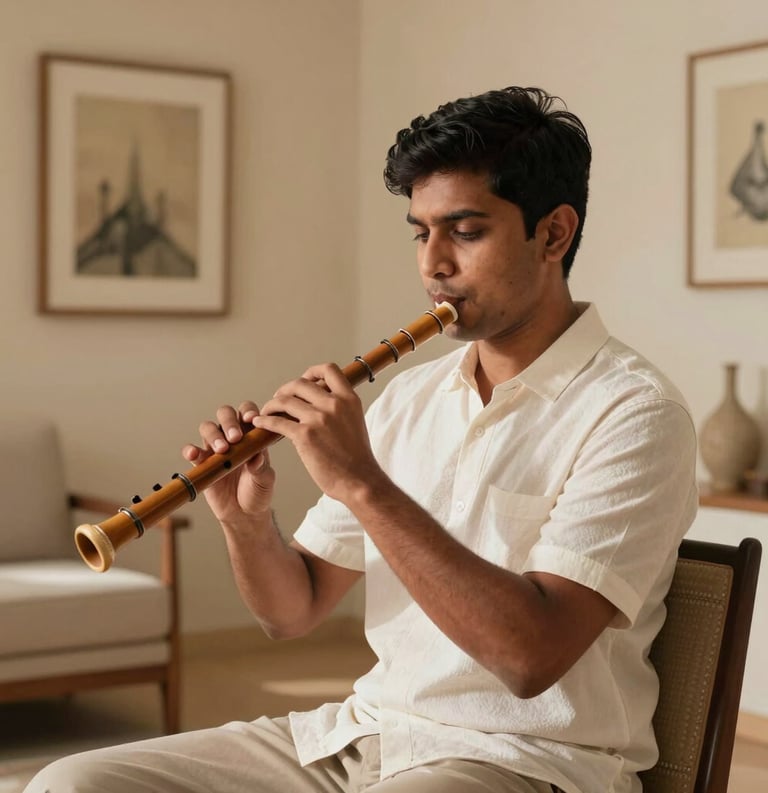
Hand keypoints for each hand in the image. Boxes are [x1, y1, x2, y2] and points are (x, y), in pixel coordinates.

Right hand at [182, 401, 275, 525]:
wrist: (244, 515)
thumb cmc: (258, 492)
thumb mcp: (265, 480)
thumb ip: (261, 468)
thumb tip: (257, 456)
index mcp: (251, 435)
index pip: (247, 412)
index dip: (248, 411)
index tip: (251, 419)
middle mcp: (232, 437)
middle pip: (225, 414)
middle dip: (229, 421)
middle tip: (235, 438)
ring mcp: (215, 449)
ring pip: (208, 428)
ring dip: (213, 435)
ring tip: (222, 450)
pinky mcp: (202, 463)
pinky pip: (192, 451)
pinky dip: (190, 450)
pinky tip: (194, 454)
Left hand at [252, 363, 382, 503]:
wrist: (359, 481)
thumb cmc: (357, 458)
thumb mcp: (356, 422)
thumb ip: (341, 408)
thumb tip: (323, 401)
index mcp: (349, 399)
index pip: (329, 370)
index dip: (312, 372)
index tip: (305, 380)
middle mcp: (334, 404)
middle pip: (300, 384)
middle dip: (285, 390)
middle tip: (279, 399)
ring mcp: (318, 419)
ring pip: (285, 400)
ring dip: (271, 404)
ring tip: (267, 412)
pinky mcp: (304, 436)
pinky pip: (277, 421)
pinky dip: (265, 421)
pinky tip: (260, 424)